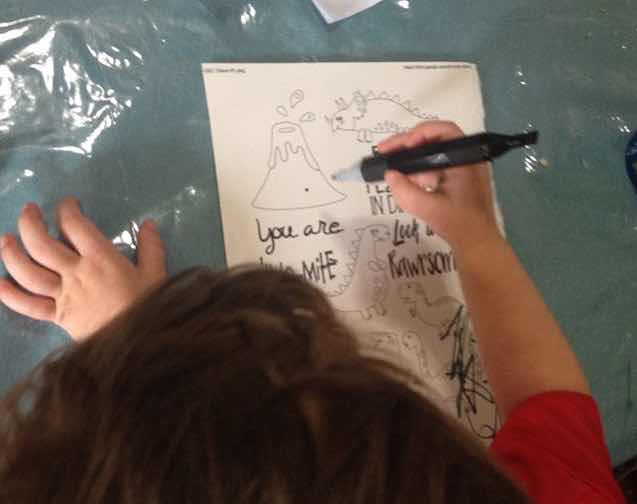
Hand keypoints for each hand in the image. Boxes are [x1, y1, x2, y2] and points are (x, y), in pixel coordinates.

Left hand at [0, 198, 166, 340]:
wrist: (140, 344)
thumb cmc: (149, 307)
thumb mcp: (156, 275)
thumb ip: (152, 248)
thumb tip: (148, 224)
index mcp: (101, 259)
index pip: (76, 225)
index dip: (68, 209)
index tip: (69, 204)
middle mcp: (76, 273)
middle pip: (42, 244)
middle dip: (31, 223)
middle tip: (29, 211)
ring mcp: (63, 295)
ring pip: (28, 271)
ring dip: (11, 253)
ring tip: (5, 239)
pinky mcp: (58, 316)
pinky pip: (28, 305)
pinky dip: (10, 295)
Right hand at [379, 121, 501, 252]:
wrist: (477, 244)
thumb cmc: (458, 224)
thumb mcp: (428, 208)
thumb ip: (405, 191)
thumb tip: (389, 174)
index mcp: (465, 160)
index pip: (443, 131)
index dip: (420, 133)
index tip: (402, 146)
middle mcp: (466, 159)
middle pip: (435, 140)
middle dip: (408, 144)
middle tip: (385, 151)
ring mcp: (462, 169)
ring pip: (433, 153)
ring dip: (411, 157)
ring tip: (391, 164)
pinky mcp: (457, 180)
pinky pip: (435, 166)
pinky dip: (419, 169)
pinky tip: (406, 178)